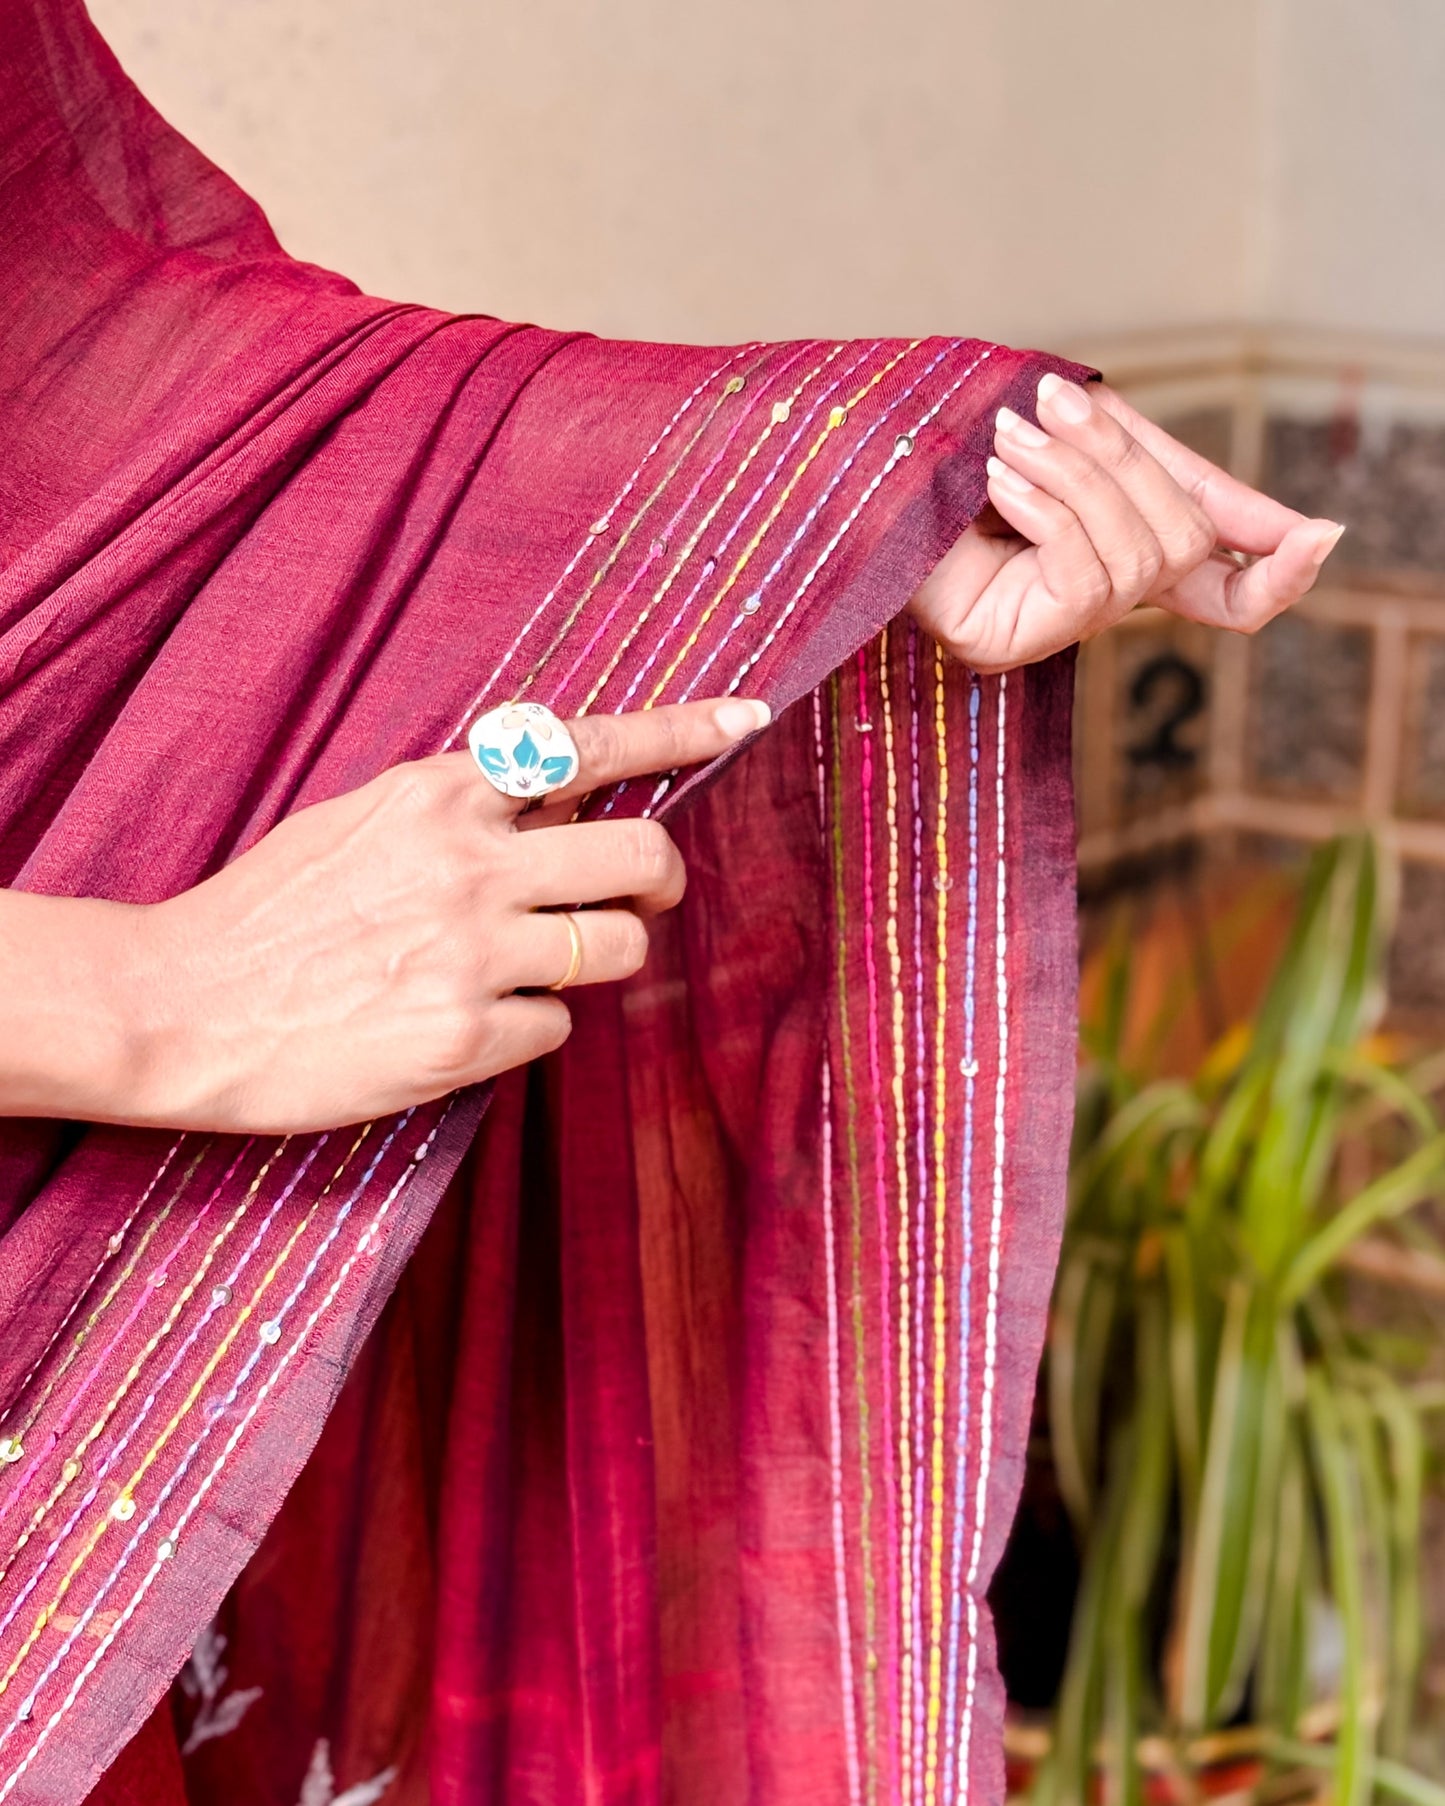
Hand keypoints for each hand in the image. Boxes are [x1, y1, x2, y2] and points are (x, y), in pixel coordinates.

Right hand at [3, 697, 768, 1134]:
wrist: (177, 1005)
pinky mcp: (464, 1039)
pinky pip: (558, 1026)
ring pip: (622, 949)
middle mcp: (469, 864)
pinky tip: (465, 1024)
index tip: (747, 719)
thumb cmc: (270, 912)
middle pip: (643, 855)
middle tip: (642, 897)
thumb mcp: (363, 820)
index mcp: (440, 794)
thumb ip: (463, 811)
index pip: (588, 746)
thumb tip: (564, 808)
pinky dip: (530, 1025)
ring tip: (529, 968)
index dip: (682, 731)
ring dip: (600, 960)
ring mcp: (471, 953)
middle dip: (662, 879)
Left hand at [909, 374, 1344, 672]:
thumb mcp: (1088, 436)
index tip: (1320, 538)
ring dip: (1077, 474)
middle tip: (1048, 410)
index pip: (1224, 596)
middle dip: (1127, 465)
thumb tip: (1313, 534)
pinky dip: (1049, 508)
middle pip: (1186, 547)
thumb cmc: (962, 433)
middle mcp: (1090, 602)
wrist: (855, 449)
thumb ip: (1177, 471)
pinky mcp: (1006, 641)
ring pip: (1139, 556)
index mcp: (1119, 552)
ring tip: (1009, 438)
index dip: (1275, 573)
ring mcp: (1046, 627)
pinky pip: (1084, 573)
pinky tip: (999, 481)